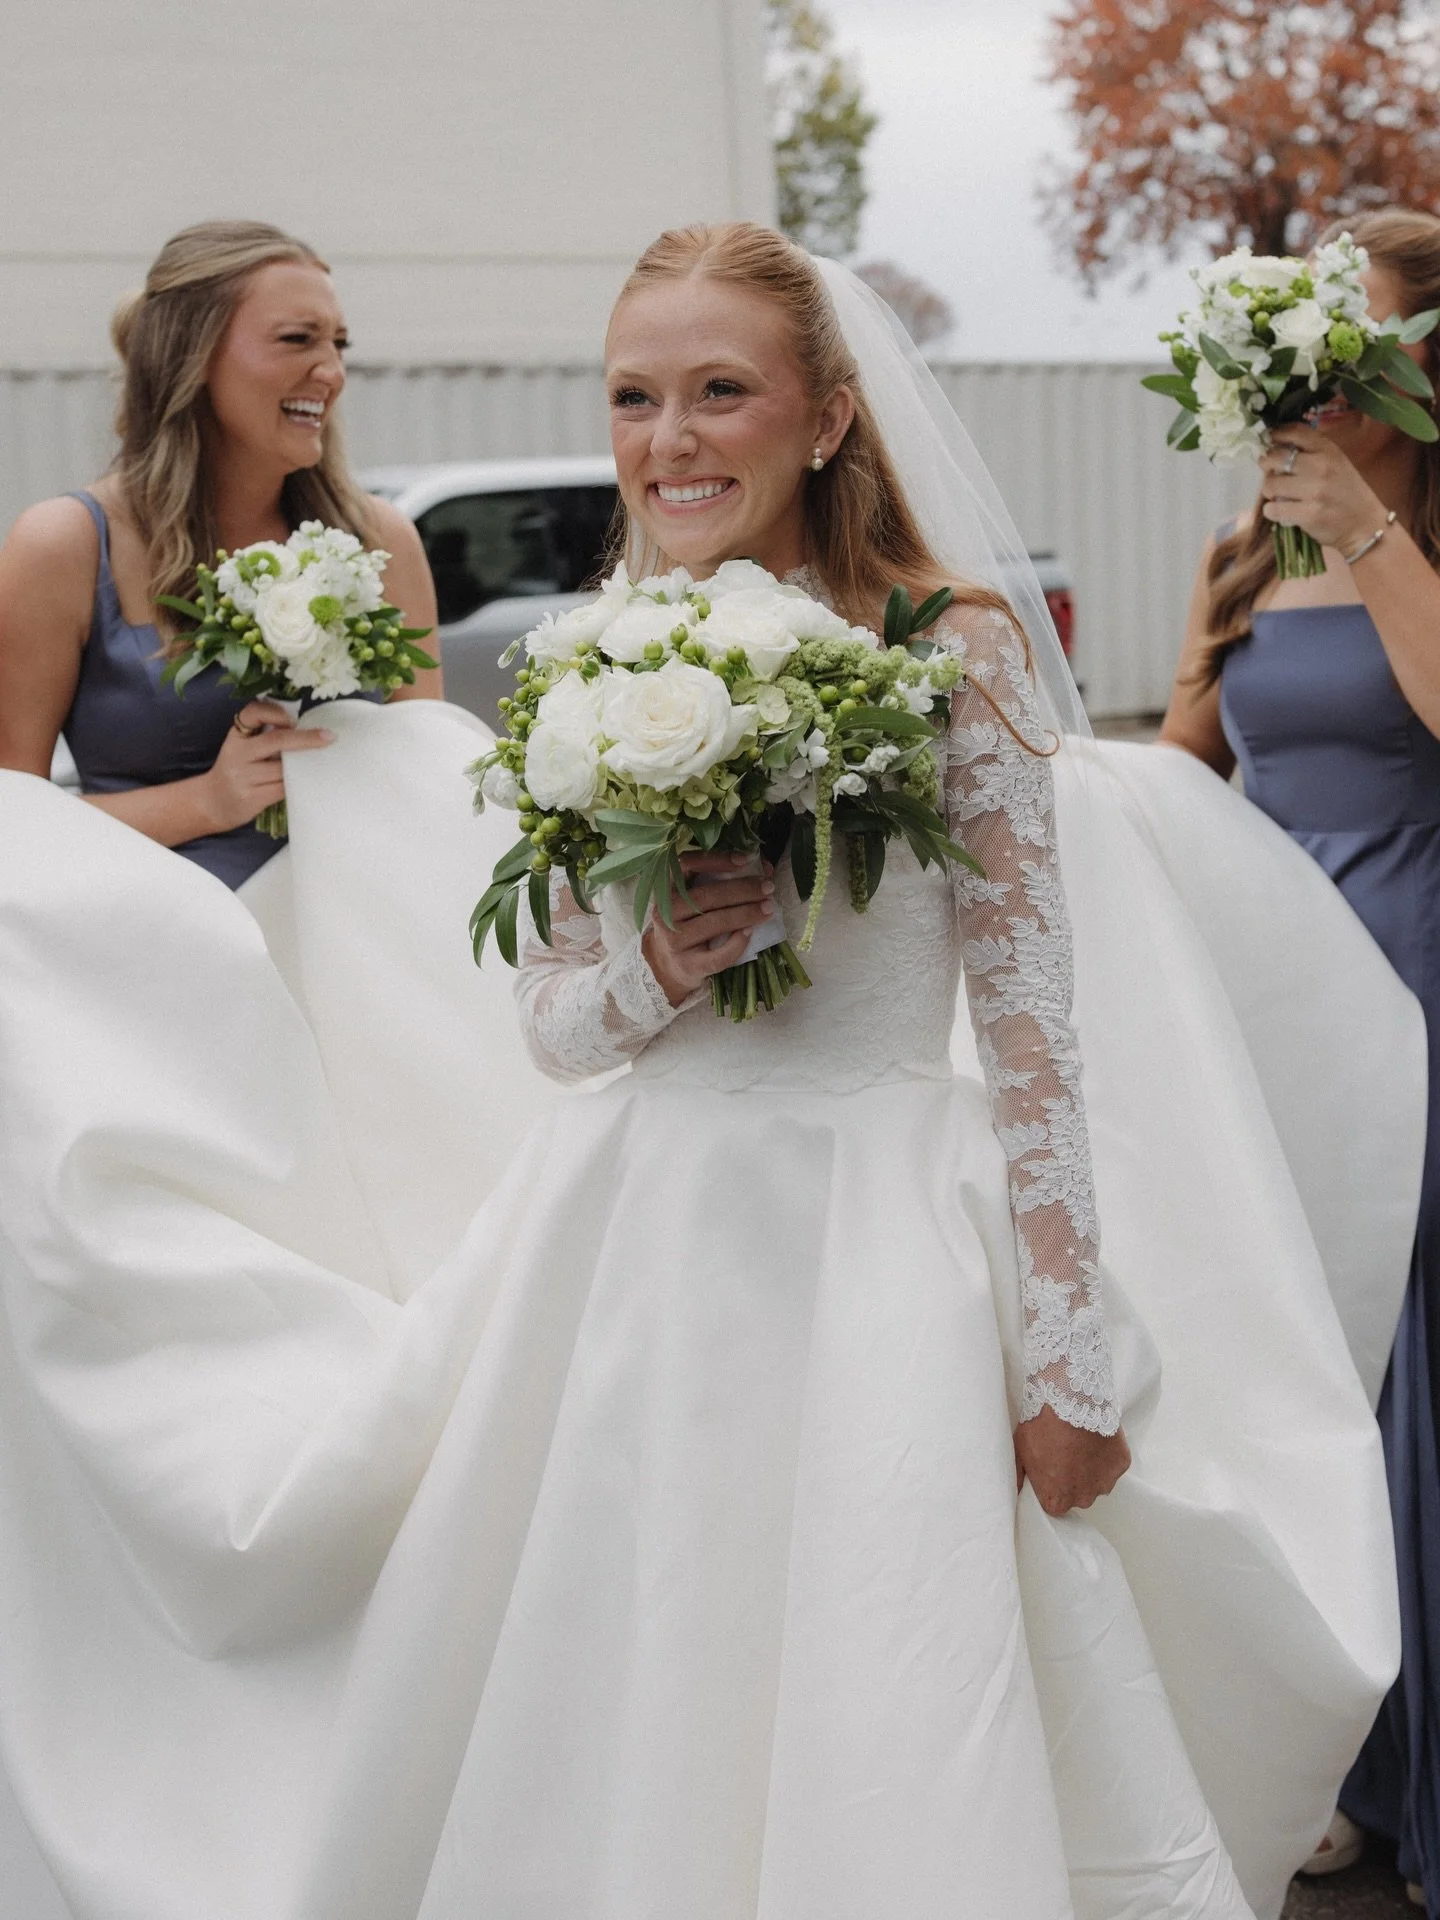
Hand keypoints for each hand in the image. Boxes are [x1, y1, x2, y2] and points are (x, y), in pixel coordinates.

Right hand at [198, 701, 333, 831]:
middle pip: (275, 740)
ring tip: (321, 763)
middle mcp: (237, 754)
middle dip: (305, 738)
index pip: (252, 713)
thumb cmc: (237, 770)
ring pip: (283, 769)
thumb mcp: (243, 747)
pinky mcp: (251, 798)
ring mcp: (243, 777)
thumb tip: (305, 729)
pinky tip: (308, 782)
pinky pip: (283, 789)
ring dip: (305, 765)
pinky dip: (298, 784)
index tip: (293, 719)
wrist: (212, 803)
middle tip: (329, 736)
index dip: (274, 712)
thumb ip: (265, 736)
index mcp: (237, 736)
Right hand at [641, 850, 776, 1007]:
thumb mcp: (695, 900)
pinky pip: (718, 955)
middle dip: (742, 890)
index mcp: (666, 889)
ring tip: (768, 908)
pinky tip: (751, 932)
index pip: (687, 865)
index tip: (744, 860)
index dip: (716, 860)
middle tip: (767, 887)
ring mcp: (674, 942)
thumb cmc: (688, 924)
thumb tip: (765, 868)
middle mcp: (665, 913)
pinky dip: (738, 943)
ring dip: (746, 913)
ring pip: (714, 923)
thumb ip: (724, 880)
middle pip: (706, 896)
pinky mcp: (688, 966)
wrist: (668, 966)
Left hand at [1014, 1404, 1130, 1516]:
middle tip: (1066, 1454)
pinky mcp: (1121, 1464)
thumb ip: (1018, 1477)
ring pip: (1098, 1481)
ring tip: (1081, 1444)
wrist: (1069, 1399)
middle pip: (1078, 1495)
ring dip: (1091, 1469)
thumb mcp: (1019, 1451)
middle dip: (1073, 1480)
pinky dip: (1107, 1455)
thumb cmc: (1041, 1424)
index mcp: (1057, 1500)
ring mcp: (1105, 1482)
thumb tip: (1016, 1491)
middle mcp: (1084, 1498)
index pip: (1054, 1503)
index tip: (1049, 1470)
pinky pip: (1114, 1464)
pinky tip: (1096, 1438)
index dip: (1051, 1485)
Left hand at [1260, 425, 1388, 556]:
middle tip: (1269, 472)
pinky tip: (1279, 511)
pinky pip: (1274, 509)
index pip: (1295, 431)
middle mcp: (1322, 466)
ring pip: (1271, 484)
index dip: (1275, 434)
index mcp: (1329, 450)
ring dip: (1268, 490)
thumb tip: (1276, 447)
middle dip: (1266, 464)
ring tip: (1276, 494)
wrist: (1365, 525)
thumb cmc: (1347, 493)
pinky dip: (1272, 510)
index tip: (1268, 440)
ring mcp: (1315, 491)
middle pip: (1276, 457)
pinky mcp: (1309, 514)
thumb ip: (1312, 453)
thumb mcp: (1337, 463)